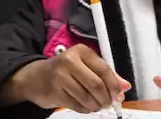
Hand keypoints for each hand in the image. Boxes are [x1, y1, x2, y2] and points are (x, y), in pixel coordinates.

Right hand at [14, 44, 130, 112]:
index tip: (119, 95)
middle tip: (109, 103)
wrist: (35, 77)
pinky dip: (85, 109)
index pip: (104, 69)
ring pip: (86, 96)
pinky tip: (87, 107)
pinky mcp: (53, 92)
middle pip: (96, 84)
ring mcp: (59, 77)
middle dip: (106, 97)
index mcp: (81, 51)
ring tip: (98, 106)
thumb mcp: (86, 65)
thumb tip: (125, 86)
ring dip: (96, 105)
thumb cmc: (66, 70)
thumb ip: (107, 75)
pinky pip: (76, 105)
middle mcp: (69, 62)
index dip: (114, 85)